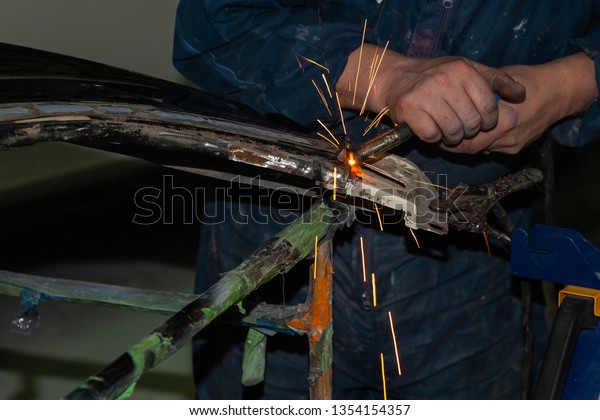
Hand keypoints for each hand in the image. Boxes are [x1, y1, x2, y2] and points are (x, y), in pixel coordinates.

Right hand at [336, 45, 524, 144]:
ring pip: (453, 131)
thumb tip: (521, 94)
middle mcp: (444, 80)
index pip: (489, 106)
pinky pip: (432, 136)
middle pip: (471, 122)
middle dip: (469, 131)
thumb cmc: (434, 76)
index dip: (489, 121)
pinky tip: (432, 130)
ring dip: (452, 137)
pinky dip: (434, 138)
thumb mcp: (466, 70)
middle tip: (462, 128)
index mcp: (462, 70)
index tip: (482, 123)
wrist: (395, 78)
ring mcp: (425, 96)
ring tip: (448, 131)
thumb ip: (495, 80)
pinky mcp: (410, 111)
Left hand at [441, 52, 598, 153]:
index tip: (439, 129)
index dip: (449, 135)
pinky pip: (493, 148)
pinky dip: (482, 142)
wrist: (559, 91)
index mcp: (501, 117)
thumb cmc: (527, 79)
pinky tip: (477, 132)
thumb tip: (450, 98)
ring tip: (456, 131)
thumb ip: (475, 93)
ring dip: (468, 142)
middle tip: (442, 134)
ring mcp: (513, 143)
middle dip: (455, 142)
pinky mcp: (517, 148)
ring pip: (481, 149)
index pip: (466, 137)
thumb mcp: (497, 79)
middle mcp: (507, 134)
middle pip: (471, 147)